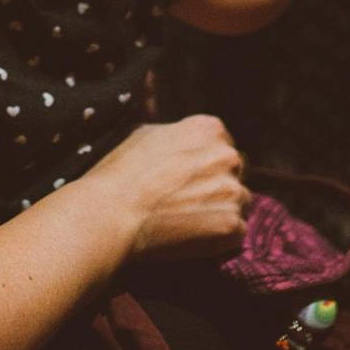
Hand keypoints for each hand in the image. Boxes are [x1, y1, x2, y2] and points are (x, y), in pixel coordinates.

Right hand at [87, 114, 247, 260]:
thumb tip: (166, 112)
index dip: (205, 163)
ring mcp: (231, 191)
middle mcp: (227, 156)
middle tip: (188, 200)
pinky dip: (220, 236)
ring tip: (187, 219)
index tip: (188, 177)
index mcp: (208, 129)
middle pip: (234, 172)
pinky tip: (193, 236)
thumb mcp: (143, 132)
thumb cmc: (120, 173)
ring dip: (220, 210)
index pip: (222, 145)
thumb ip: (171, 130)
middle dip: (217, 184)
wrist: (111, 213)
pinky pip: (237, 231)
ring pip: (238, 201)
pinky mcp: (231, 225)